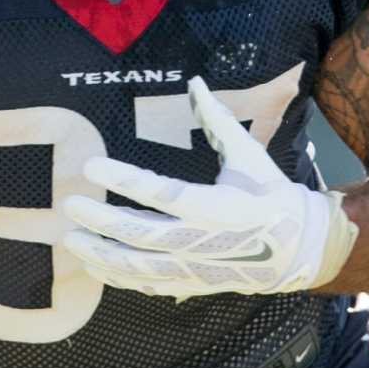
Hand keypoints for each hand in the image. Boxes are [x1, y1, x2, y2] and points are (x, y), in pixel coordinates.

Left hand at [61, 78, 359, 299]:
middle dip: (102, 219)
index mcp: (218, 205)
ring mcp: (195, 268)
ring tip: (71, 238)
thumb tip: (195, 82)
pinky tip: (93, 264)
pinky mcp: (191, 284)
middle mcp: (203, 241)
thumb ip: (218, 121)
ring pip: (139, 266)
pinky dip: (117, 277)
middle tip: (70, 204)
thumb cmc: (270, 195)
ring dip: (101, 254)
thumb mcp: (250, 155)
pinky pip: (147, 285)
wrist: (297, 249)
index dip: (124, 179)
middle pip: (142, 233)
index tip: (91, 165)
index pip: (162, 192)